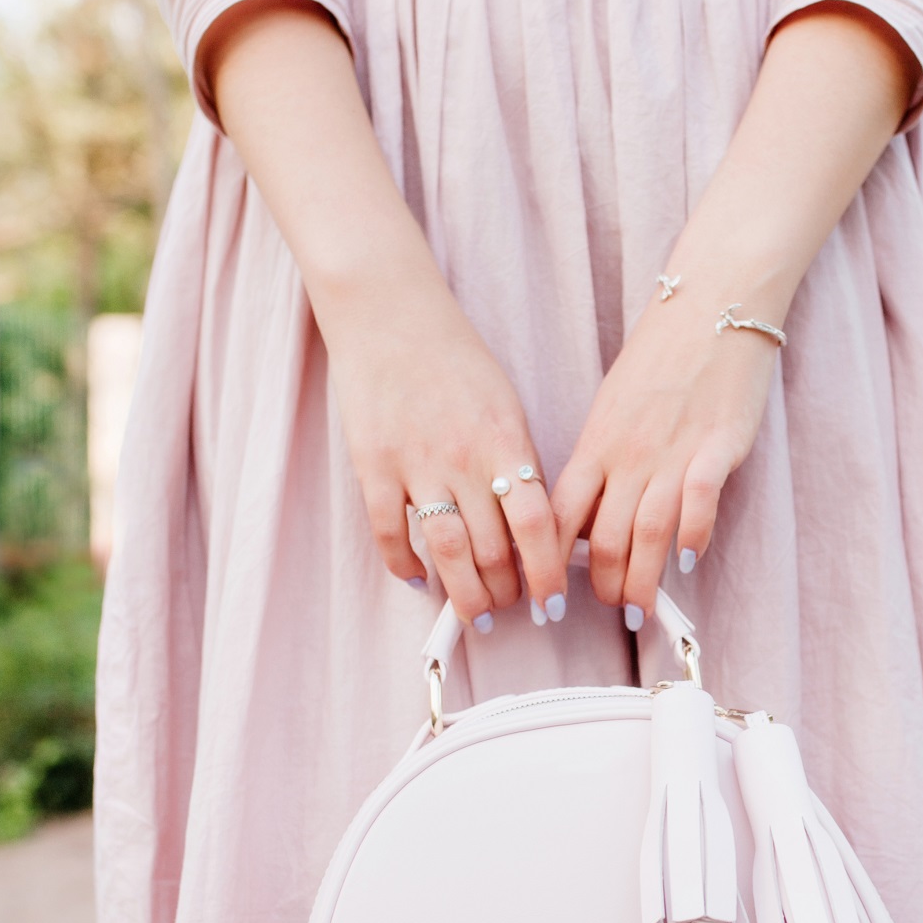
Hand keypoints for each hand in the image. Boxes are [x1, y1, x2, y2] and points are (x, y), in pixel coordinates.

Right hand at [326, 281, 566, 626]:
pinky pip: (390, 533)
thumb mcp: (506, 404)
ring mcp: (415, 462)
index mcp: (506, 440)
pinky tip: (418, 577)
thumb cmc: (454, 358)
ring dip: (464, 593)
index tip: (550, 602)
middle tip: (507, 605)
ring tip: (473, 610)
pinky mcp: (373, 464)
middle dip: (505, 591)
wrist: (388, 312)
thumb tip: (536, 528)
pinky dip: (404, 565)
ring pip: (447, 552)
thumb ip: (520, 462)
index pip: (537, 525)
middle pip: (492, 550)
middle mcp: (464, 457)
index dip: (546, 573)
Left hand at [550, 287, 777, 623]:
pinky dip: (692, 538)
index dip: (551, 564)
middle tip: (612, 610)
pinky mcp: (715, 447)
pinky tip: (686, 562)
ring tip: (641, 612)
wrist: (711, 307)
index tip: (550, 599)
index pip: (560, 516)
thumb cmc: (660, 361)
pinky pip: (698, 504)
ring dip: (641, 581)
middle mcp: (628, 455)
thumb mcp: (612, 411)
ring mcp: (671, 452)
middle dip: (604, 586)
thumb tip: (587, 521)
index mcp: (595, 445)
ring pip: (647, 533)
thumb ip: (600, 465)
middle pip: (605, 538)